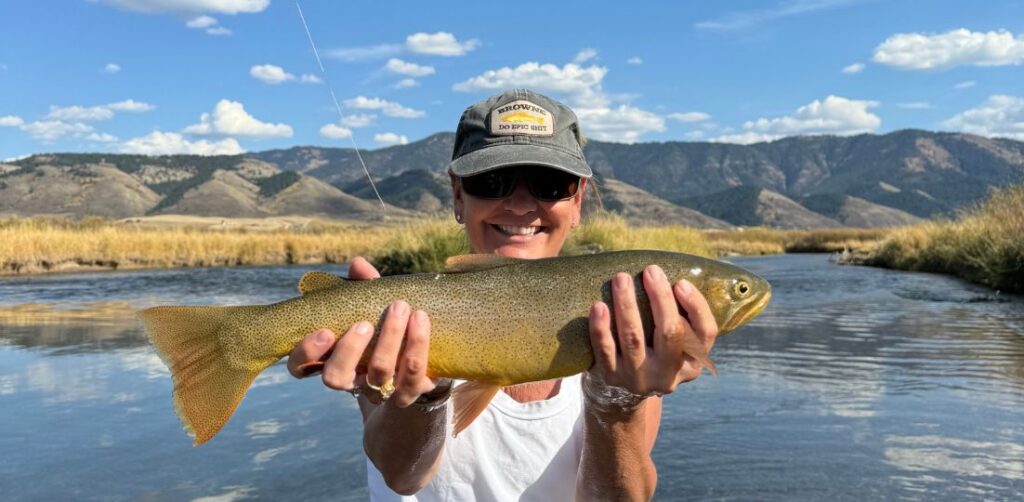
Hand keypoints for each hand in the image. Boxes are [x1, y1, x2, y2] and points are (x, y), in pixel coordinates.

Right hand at [286, 256, 440, 407]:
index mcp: (330, 360)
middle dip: (349, 349)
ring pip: (379, 374)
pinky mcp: (408, 393)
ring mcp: (378, 392)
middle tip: (365, 323)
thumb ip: (363, 289)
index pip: (300, 366)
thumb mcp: (371, 311)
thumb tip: (358, 264)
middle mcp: (350, 381)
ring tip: (401, 308)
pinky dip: (418, 346)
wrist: (418, 369)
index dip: (306, 352)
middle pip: (335, 377)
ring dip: (390, 339)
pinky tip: (421, 321)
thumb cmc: (384, 334)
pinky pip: (413, 377)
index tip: (325, 331)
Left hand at [587, 264, 718, 397]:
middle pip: (671, 333)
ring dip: (627, 305)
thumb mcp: (675, 344)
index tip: (681, 283)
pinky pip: (605, 350)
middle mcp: (669, 374)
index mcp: (692, 362)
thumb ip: (680, 316)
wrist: (622, 392)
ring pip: (634, 338)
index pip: (705, 333)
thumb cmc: (653, 352)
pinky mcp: (612, 377)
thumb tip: (669, 276)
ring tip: (621, 279)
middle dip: (661, 298)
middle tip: (651, 271)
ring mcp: (639, 378)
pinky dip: (601, 327)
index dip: (696, 306)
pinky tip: (598, 306)